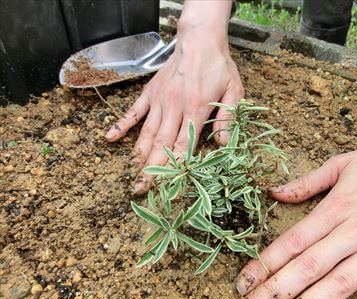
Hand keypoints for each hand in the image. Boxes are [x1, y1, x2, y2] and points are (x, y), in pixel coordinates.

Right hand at [106, 1, 242, 194]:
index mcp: (195, 108)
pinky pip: (134, 111)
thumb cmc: (218, 66)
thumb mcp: (234, 90)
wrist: (199, 40)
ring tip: (130, 175)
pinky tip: (110, 138)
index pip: (183, 145)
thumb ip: (227, 118)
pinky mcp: (150, 93)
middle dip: (151, 170)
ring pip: (146, 133)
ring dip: (138, 155)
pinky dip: (122, 125)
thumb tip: (222, 143)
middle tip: (141, 190)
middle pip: (160, 145)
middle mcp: (173, 107)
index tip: (163, 186)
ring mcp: (159, 100)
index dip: (173, 167)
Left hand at [236, 133, 356, 298]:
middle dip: (279, 289)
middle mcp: (356, 231)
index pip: (293, 240)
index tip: (245, 280)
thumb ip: (307, 182)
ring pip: (342, 283)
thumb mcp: (343, 164)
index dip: (266, 263)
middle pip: (310, 265)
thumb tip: (274, 191)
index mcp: (337, 207)